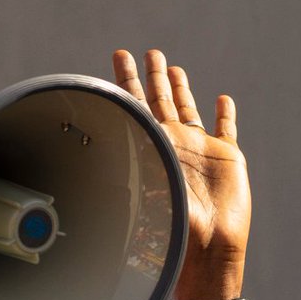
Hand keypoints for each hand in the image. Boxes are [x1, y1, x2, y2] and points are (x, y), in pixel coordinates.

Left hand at [112, 49, 250, 299]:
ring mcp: (198, 149)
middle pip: (159, 99)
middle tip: (146, 52)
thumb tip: (74, 144)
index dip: (124, 78)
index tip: (119, 54)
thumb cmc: (165, 221)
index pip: (131, 102)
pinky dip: (225, 115)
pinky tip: (222, 100)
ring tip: (172, 68)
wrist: (202, 247)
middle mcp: (169, 141)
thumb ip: (117, 158)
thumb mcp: (135, 183)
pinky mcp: (226, 158)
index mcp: (145, 143)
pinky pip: (226, 130)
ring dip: (181, 88)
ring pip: (188, 109)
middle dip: (152, 75)